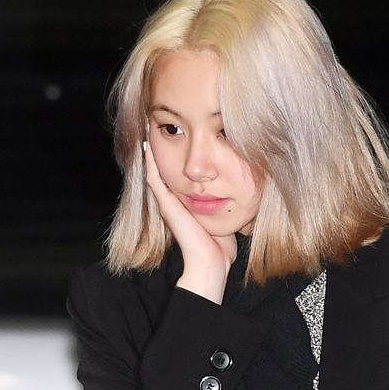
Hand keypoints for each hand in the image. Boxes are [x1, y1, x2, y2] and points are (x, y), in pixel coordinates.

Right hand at [144, 143, 235, 303]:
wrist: (211, 262)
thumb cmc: (221, 246)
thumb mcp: (224, 217)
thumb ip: (226, 204)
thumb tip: (241, 191)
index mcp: (186, 205)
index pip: (178, 176)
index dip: (177, 157)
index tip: (179, 137)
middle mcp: (174, 202)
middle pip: (165, 170)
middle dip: (163, 149)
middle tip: (158, 126)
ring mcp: (168, 203)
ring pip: (156, 171)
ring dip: (153, 152)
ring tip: (150, 129)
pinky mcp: (166, 205)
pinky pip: (154, 179)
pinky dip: (150, 163)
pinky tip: (148, 145)